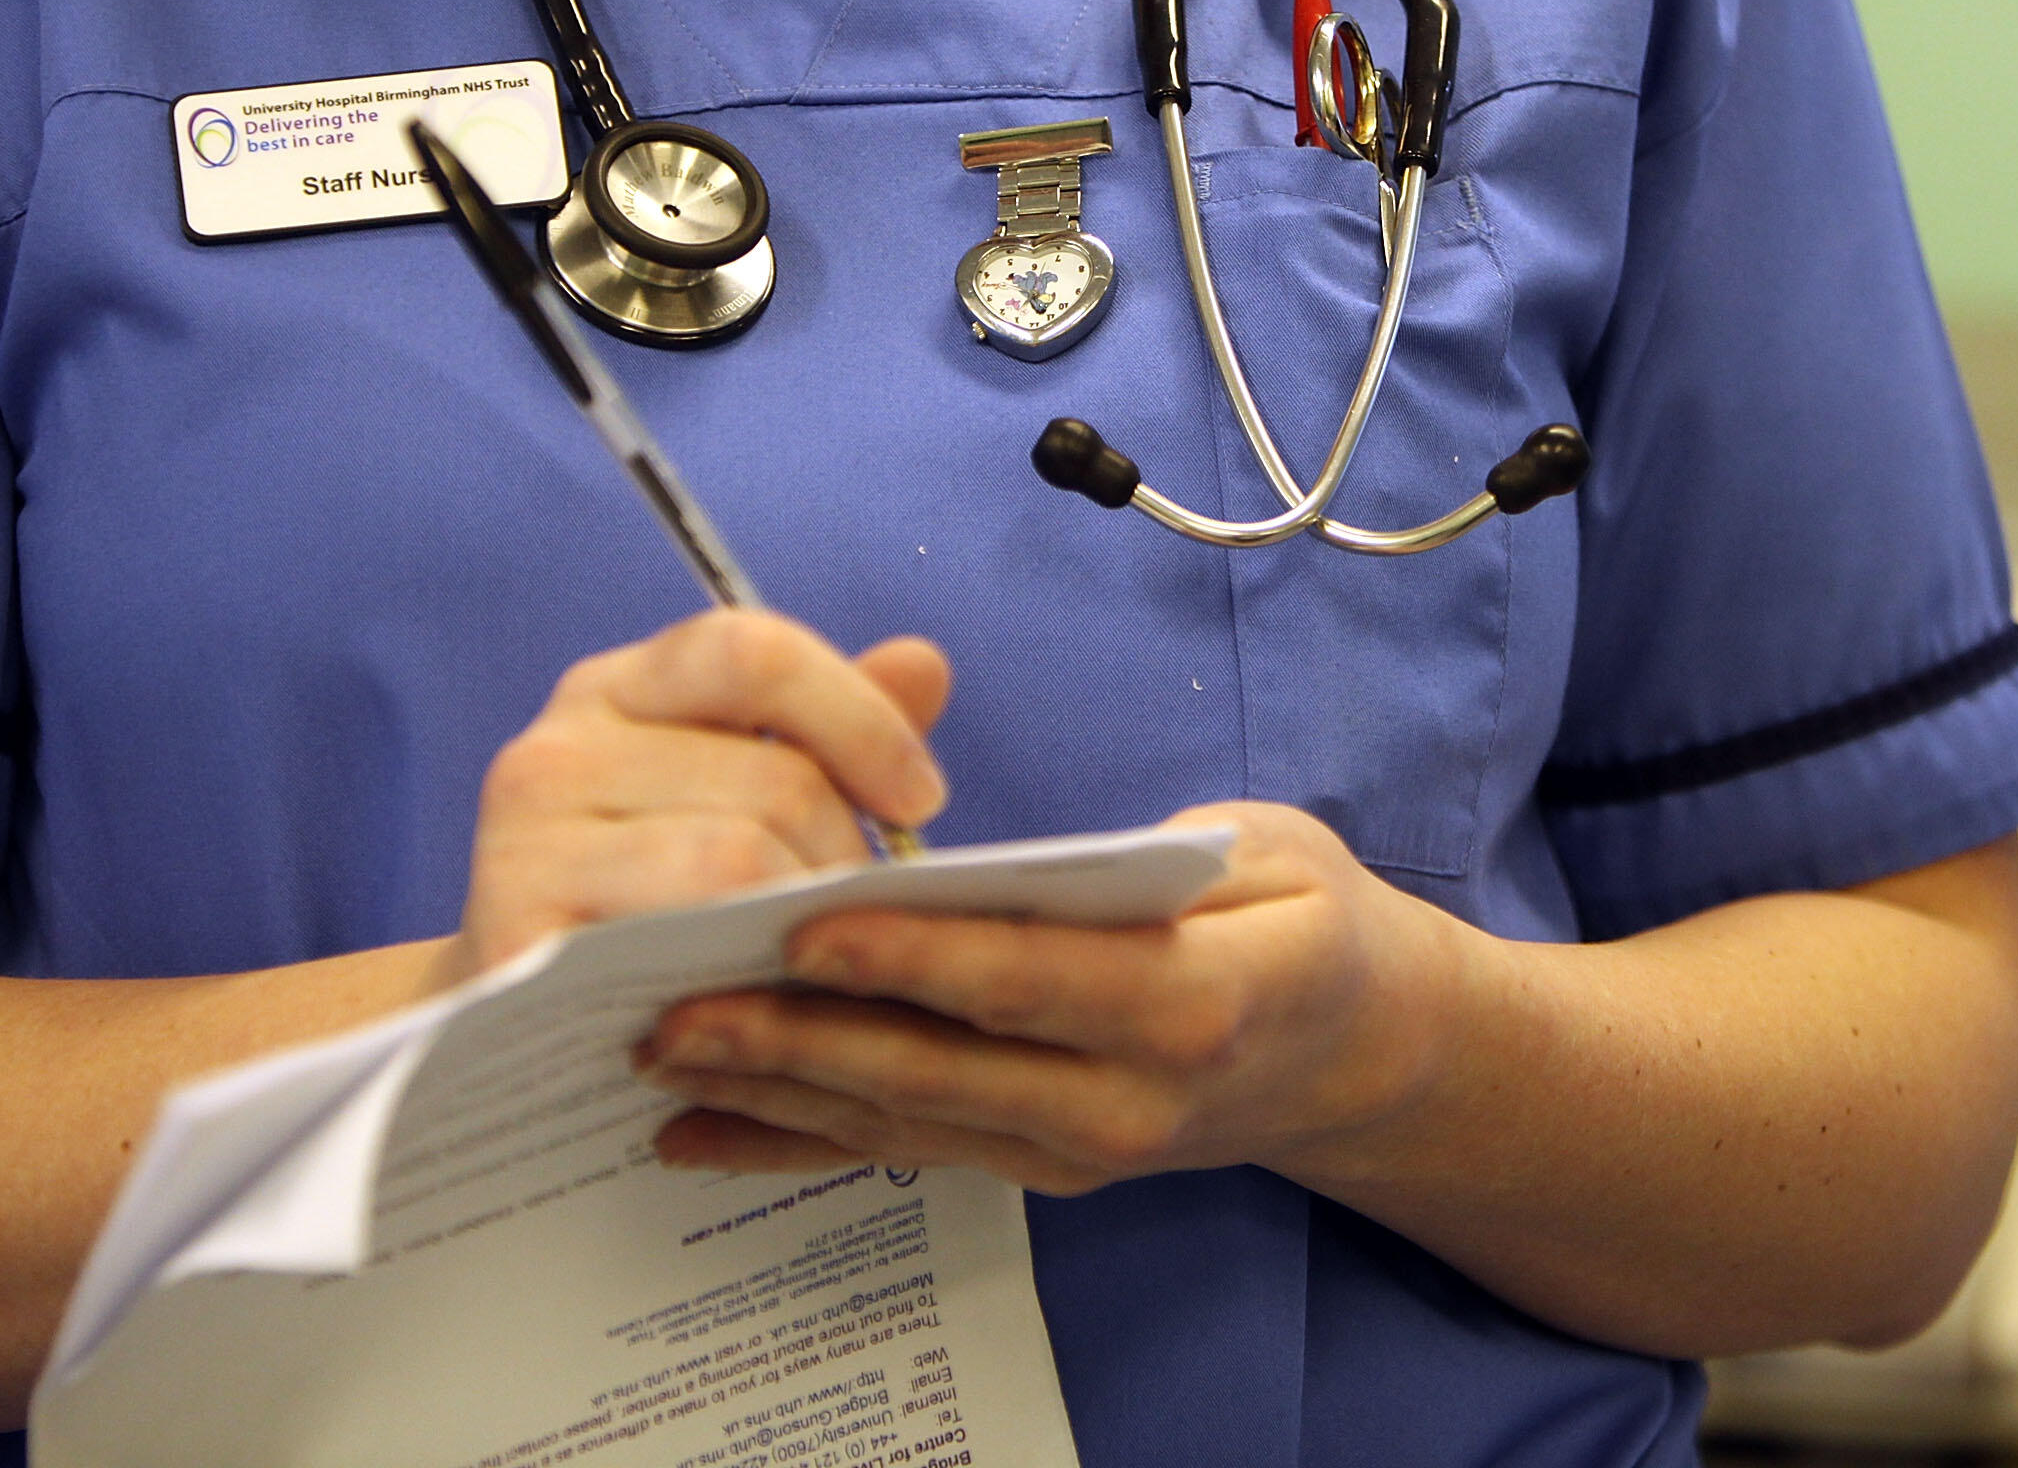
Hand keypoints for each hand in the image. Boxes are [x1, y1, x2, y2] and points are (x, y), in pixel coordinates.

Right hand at [439, 611, 952, 984]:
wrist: (514, 1040)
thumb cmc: (650, 910)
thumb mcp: (734, 804)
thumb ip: (826, 735)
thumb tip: (923, 664)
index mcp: (616, 692)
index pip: (752, 651)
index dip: (859, 718)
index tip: (922, 800)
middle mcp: (556, 750)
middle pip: (771, 776)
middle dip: (847, 858)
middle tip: (865, 926)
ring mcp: (522, 842)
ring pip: (737, 857)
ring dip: (809, 924)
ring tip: (818, 968)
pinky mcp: (515, 938)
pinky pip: (681, 939)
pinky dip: (747, 977)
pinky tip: (764, 1007)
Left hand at [633, 802, 1466, 1195]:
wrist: (1357, 1057)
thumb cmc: (1303, 921)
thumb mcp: (1271, 851)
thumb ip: (1155, 858)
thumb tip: (1020, 862)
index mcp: (1195, 1001)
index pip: (1034, 979)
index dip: (917, 960)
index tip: (806, 929)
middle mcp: (1129, 1100)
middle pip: (944, 1069)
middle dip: (801, 1040)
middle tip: (679, 1007)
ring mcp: (1078, 1148)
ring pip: (906, 1121)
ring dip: (774, 1093)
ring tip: (660, 1054)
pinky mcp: (1037, 1165)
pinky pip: (902, 1150)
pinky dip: (795, 1144)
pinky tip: (697, 1134)